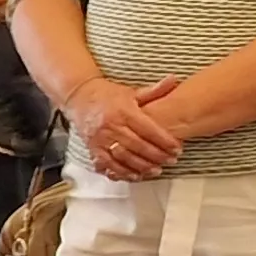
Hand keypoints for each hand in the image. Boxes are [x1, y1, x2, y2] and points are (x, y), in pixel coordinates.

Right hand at [63, 76, 182, 180]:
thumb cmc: (107, 94)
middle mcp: (111, 126)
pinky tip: (134, 176)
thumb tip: (174, 79)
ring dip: (142, 166)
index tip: (177, 148)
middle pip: (138, 146)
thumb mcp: (131, 91)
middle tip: (171, 161)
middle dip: (157, 156)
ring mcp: (100, 139)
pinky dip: (121, 172)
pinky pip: (107, 164)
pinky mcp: (92, 148)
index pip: (148, 129)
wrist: (78, 96)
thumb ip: (154, 90)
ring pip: (124, 158)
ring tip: (157, 171)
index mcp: (123, 111)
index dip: (164, 141)